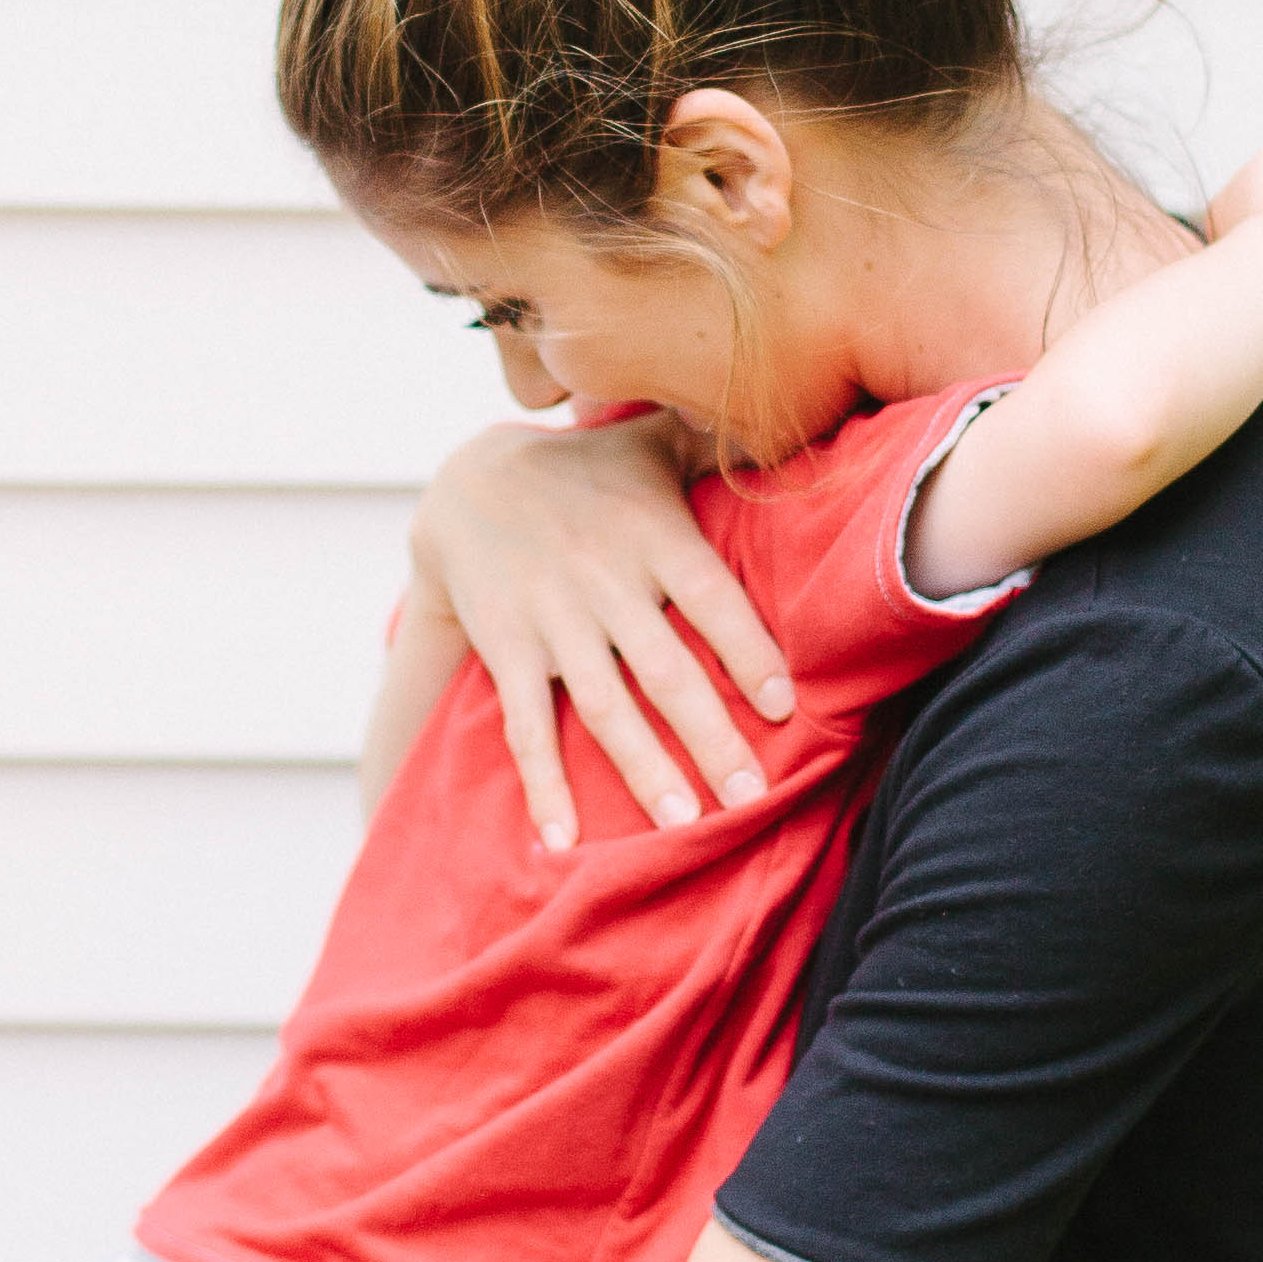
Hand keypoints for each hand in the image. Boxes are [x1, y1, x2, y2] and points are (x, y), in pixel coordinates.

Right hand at [409, 412, 795, 851]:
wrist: (468, 482)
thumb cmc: (590, 470)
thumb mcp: (650, 442)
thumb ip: (719, 444)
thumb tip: (794, 421)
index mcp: (652, 534)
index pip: (710, 597)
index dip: (747, 649)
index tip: (783, 705)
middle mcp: (603, 579)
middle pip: (664, 669)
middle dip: (709, 737)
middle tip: (752, 797)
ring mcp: (551, 619)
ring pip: (602, 706)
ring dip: (642, 769)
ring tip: (682, 825)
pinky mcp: (506, 649)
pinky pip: (524, 726)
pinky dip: (542, 784)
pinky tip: (562, 840)